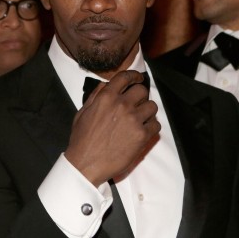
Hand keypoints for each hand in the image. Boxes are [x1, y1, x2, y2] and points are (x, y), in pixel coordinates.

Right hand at [64, 70, 160, 185]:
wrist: (86, 163)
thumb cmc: (82, 139)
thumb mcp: (82, 112)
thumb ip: (95, 96)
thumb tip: (105, 85)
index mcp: (106, 97)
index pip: (125, 77)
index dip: (133, 75)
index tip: (137, 78)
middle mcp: (121, 105)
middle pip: (142, 90)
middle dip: (140, 96)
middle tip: (136, 104)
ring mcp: (133, 120)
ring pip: (152, 106)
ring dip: (147, 111)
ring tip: (140, 119)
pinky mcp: (142, 136)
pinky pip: (156, 124)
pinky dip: (151, 126)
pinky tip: (142, 131)